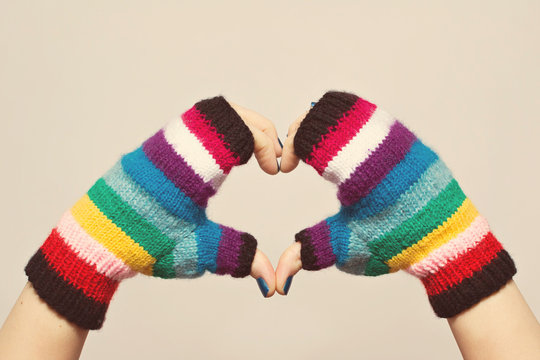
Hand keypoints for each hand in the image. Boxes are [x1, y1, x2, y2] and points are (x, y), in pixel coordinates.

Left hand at [24, 96, 275, 329]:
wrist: (91, 242)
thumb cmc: (141, 244)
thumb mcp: (195, 252)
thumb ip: (237, 257)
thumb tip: (271, 279)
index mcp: (190, 169)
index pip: (238, 131)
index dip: (266, 144)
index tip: (273, 170)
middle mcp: (175, 146)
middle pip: (226, 111)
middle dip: (259, 128)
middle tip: (271, 155)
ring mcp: (161, 142)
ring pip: (207, 112)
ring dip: (237, 125)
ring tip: (251, 153)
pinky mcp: (152, 146)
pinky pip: (191, 121)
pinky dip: (216, 129)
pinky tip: (222, 155)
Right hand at [275, 91, 515, 318]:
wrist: (448, 241)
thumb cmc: (396, 243)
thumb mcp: (347, 247)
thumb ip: (308, 252)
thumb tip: (279, 278)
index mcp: (356, 170)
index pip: (310, 134)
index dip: (289, 147)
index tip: (289, 168)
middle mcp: (376, 144)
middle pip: (324, 113)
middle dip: (301, 129)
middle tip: (298, 149)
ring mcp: (395, 136)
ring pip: (347, 106)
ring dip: (325, 121)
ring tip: (319, 145)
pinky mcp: (407, 136)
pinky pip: (371, 113)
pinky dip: (349, 120)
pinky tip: (345, 144)